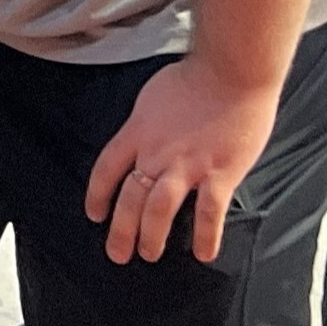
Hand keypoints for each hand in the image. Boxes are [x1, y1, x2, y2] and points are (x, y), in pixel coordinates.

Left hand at [83, 53, 281, 264]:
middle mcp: (156, 153)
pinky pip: (210, 212)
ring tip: (149, 255)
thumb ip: (145, 124)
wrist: (232, 70)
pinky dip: (206, 236)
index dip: (97, 195)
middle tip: (118, 254)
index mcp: (137, 132)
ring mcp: (188, 165)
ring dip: (152, 236)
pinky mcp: (221, 173)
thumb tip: (142, 138)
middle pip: (129, 198)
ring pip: (160, 209)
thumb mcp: (152, 97)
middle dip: (121, 230)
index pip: (106, 169)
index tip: (94, 214)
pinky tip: (204, 254)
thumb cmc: (195, 78)